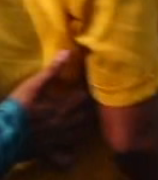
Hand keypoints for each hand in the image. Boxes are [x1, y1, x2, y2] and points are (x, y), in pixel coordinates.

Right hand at [10, 51, 92, 167]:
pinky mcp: (47, 151)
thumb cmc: (17, 107)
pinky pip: (63, 156)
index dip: (90, 93)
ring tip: (90, 124)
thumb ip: (51, 71)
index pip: (84, 99)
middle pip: (85, 118)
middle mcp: (63, 124)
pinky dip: (70, 156)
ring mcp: (56, 139)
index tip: (95, 88)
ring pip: (78, 135)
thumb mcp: (32, 86)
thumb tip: (67, 52)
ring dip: (86, 128)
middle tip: (96, 106)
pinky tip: (73, 153)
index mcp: (61, 108)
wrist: (2, 133)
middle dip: (91, 111)